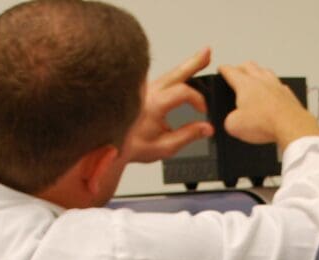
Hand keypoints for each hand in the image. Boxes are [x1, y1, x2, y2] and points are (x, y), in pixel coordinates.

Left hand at [122, 47, 214, 163]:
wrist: (111, 146)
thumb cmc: (134, 147)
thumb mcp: (165, 147)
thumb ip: (188, 136)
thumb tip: (207, 128)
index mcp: (154, 105)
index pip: (183, 92)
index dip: (197, 100)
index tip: (203, 111)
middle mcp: (148, 93)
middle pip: (175, 73)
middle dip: (194, 62)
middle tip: (207, 53)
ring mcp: (144, 90)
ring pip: (168, 73)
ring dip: (186, 65)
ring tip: (201, 57)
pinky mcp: (142, 92)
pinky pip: (161, 79)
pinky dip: (174, 74)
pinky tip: (183, 72)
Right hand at [218, 61, 318, 149]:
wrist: (292, 126)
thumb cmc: (266, 122)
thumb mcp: (234, 126)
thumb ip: (229, 121)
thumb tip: (233, 121)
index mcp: (245, 84)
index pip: (230, 71)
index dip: (223, 70)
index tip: (222, 69)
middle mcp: (261, 80)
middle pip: (249, 65)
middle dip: (240, 67)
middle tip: (237, 70)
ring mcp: (277, 85)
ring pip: (266, 71)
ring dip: (259, 72)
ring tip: (256, 76)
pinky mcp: (288, 94)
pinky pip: (280, 85)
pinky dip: (274, 86)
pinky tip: (274, 91)